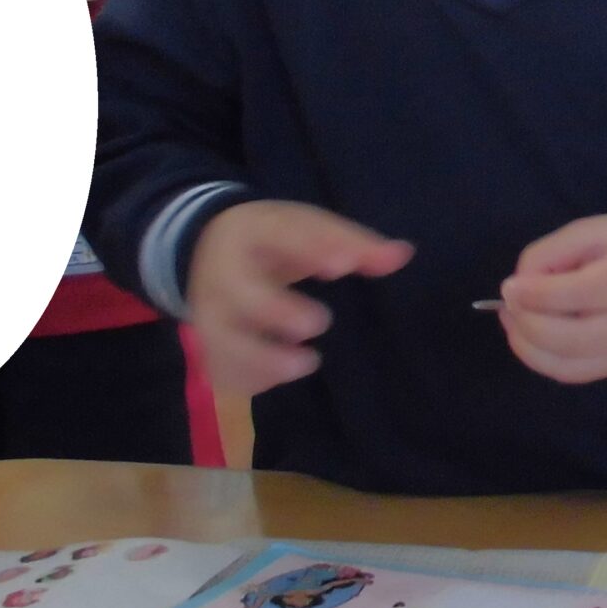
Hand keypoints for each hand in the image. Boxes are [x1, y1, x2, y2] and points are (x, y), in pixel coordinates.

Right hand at [187, 201, 412, 395]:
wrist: (204, 248)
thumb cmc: (270, 241)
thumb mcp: (307, 228)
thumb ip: (353, 244)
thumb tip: (402, 255)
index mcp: (254, 233)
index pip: (281, 235)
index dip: (313, 250)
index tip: (345, 265)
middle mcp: (225, 274)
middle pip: (241, 294)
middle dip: (278, 311)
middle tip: (318, 322)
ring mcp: (209, 313)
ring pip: (222, 342)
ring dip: (263, 359)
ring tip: (307, 361)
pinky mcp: (207, 345)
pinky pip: (220, 369)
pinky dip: (249, 379)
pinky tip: (278, 377)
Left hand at [496, 215, 606, 384]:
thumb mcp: (596, 230)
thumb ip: (552, 252)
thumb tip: (518, 288)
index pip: (581, 294)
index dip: (536, 295)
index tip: (508, 287)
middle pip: (573, 339)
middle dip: (528, 325)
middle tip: (509, 305)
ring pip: (570, 365)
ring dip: (529, 347)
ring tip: (514, 321)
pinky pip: (575, 374)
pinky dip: (543, 360)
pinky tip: (531, 338)